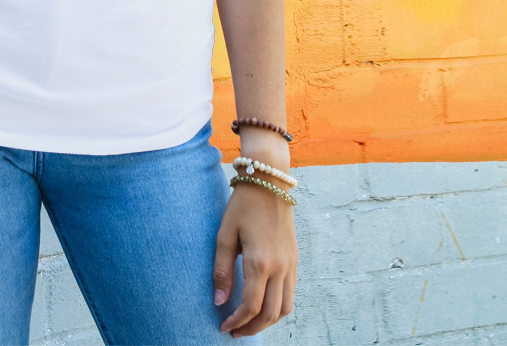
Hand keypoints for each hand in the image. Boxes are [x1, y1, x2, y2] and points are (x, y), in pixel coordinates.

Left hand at [213, 181, 297, 337]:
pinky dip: (278, 307)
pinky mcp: (295, 260)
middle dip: (252, 328)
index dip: (237, 322)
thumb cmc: (242, 206)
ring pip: (285, 308)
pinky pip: (291, 294)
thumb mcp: (225, 235)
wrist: (269, 182)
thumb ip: (221, 270)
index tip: (224, 327)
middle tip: (235, 331)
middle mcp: (279, 267)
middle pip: (270, 314)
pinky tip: (263, 305)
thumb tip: (219, 302)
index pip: (250, 306)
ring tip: (249, 323)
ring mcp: (291, 264)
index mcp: (259, 262)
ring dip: (268, 321)